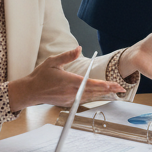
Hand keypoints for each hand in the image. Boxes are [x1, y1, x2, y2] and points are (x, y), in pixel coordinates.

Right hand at [7, 46, 125, 109]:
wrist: (30, 92)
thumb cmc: (40, 76)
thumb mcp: (52, 62)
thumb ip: (67, 56)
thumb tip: (79, 48)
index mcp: (69, 81)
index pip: (90, 83)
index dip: (103, 85)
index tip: (113, 85)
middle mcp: (71, 92)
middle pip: (94, 91)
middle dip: (108, 90)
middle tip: (121, 89)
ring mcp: (70, 99)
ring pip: (90, 97)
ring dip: (102, 94)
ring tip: (115, 91)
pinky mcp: (68, 103)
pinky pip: (84, 100)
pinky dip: (93, 97)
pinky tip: (100, 95)